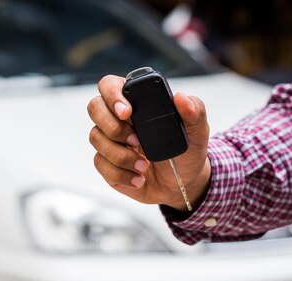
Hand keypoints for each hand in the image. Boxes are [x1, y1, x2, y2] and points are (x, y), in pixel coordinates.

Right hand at [87, 75, 211, 211]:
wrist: (180, 183)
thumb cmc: (185, 152)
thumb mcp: (197, 130)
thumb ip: (194, 111)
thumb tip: (181, 98)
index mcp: (136, 101)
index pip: (110, 85)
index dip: (113, 95)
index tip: (127, 112)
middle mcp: (118, 118)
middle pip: (94, 108)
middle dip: (112, 126)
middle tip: (136, 141)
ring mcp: (109, 140)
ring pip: (96, 138)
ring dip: (121, 155)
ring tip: (144, 165)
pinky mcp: (106, 162)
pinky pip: (101, 163)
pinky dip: (121, 173)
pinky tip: (138, 178)